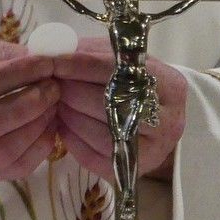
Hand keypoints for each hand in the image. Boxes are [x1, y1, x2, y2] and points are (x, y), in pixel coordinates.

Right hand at [0, 32, 58, 182]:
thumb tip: (34, 57)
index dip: (20, 72)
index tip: (47, 62)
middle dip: (33, 101)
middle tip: (54, 86)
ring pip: (7, 148)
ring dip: (39, 124)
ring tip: (53, 103)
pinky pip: (16, 166)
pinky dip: (40, 146)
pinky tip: (48, 125)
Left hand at [51, 37, 186, 180]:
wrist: (158, 119)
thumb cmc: (134, 83)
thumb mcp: (121, 60)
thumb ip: (91, 52)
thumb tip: (53, 49)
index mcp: (168, 84)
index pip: (115, 70)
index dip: (78, 64)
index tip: (52, 60)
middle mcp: (168, 120)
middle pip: (108, 104)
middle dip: (71, 92)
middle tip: (50, 84)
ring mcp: (154, 149)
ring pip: (101, 134)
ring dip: (69, 117)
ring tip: (56, 103)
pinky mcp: (134, 170)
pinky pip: (95, 157)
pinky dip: (72, 140)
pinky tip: (63, 125)